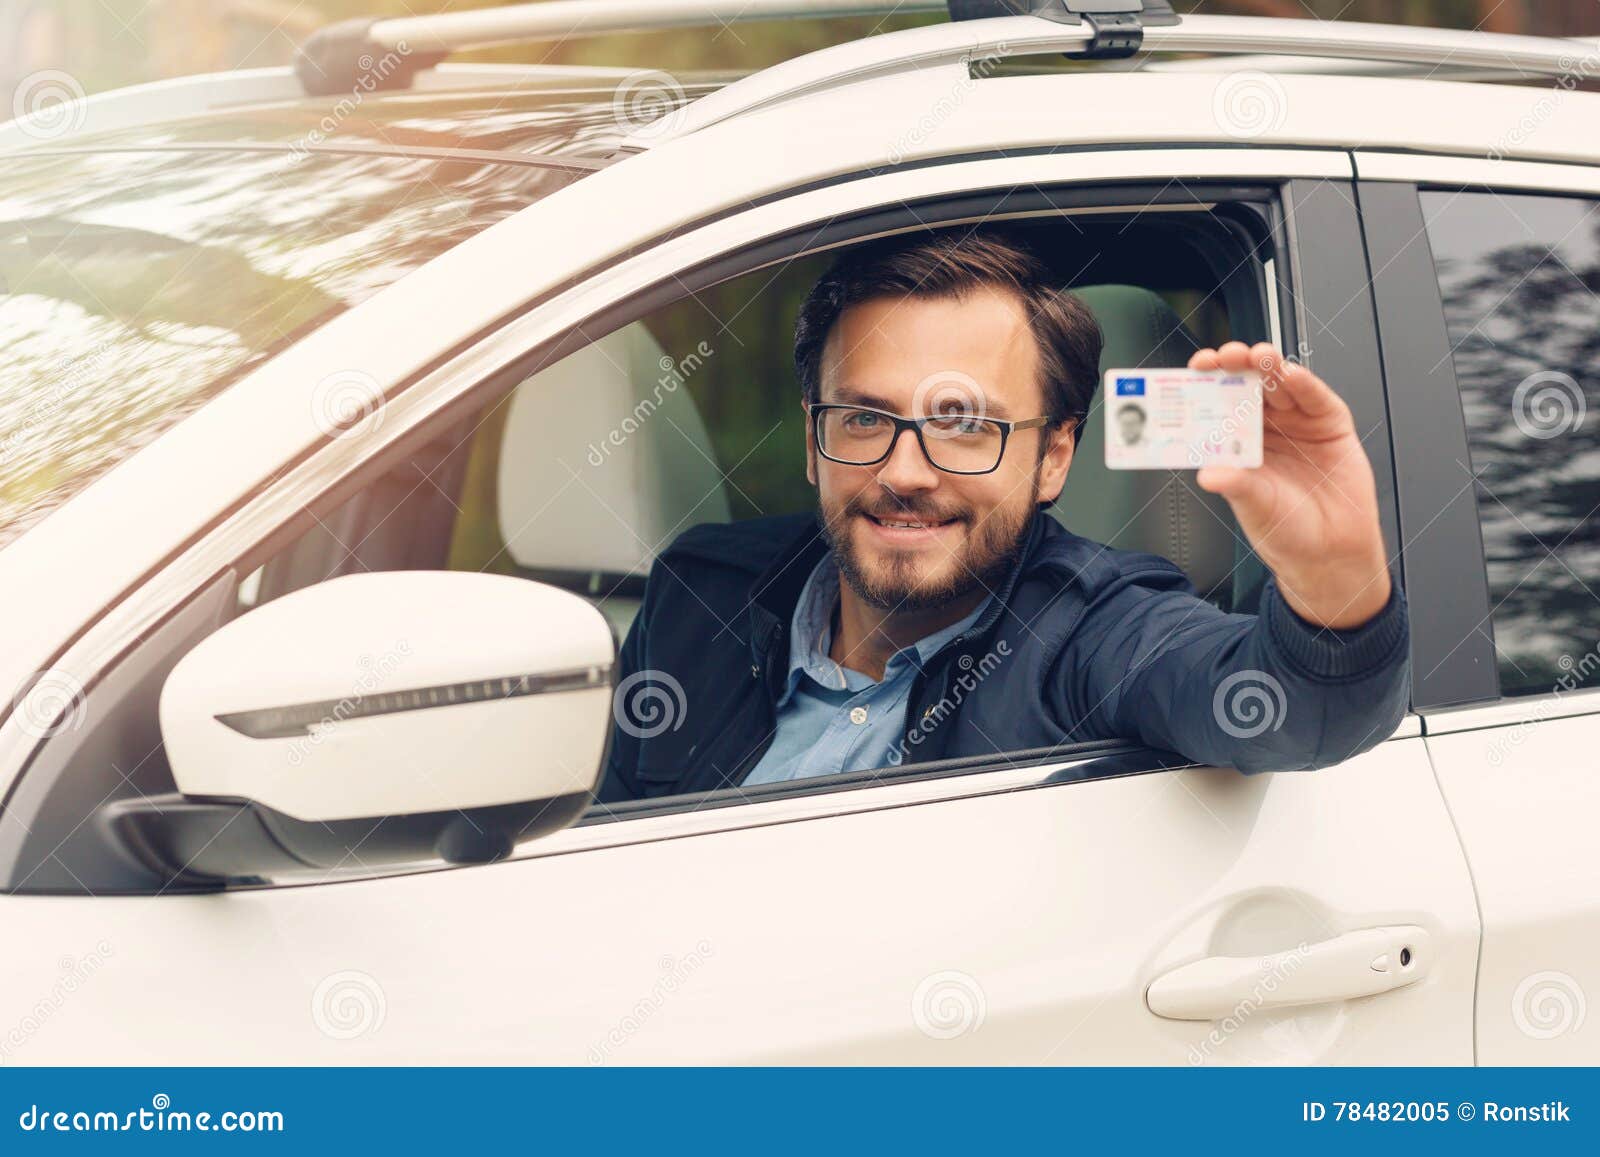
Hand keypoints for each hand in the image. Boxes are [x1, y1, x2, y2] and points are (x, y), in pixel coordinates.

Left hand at [1188, 341, 1392, 629]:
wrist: (1333, 552)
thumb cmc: (1287, 531)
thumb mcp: (1255, 507)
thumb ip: (1236, 485)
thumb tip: (1208, 474)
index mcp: (1240, 444)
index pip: (1219, 403)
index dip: (1210, 382)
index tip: (1198, 367)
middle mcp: (1267, 428)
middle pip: (1249, 385)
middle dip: (1238, 365)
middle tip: (1228, 356)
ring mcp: (1299, 423)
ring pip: (1281, 385)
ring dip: (1269, 367)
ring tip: (1259, 358)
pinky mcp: (1330, 425)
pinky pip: (1316, 398)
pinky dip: (1305, 384)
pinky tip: (1293, 375)